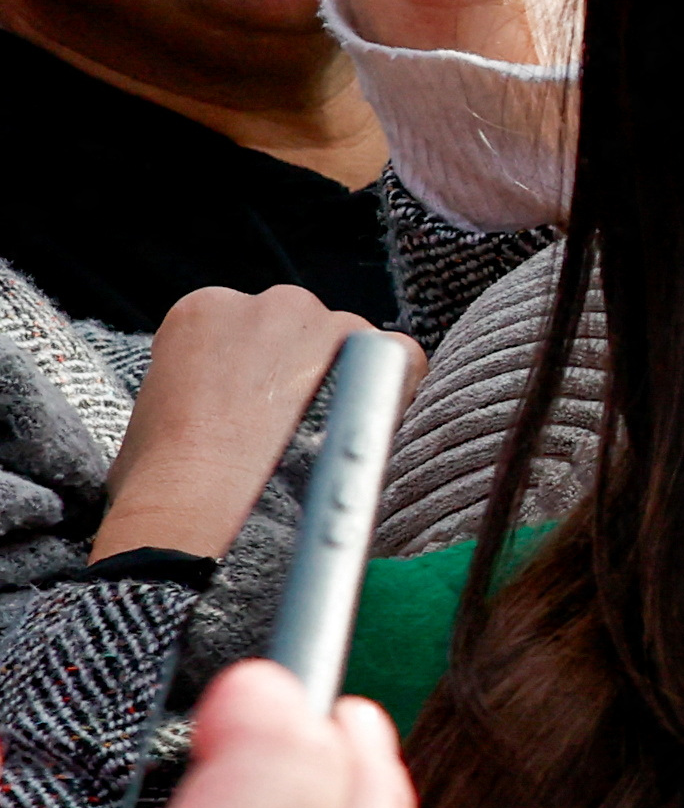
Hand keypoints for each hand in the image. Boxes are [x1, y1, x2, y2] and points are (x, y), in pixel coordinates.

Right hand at [94, 284, 379, 562]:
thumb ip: (195, 390)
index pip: (250, 331)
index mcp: (205, 310)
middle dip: (307, 375)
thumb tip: (216, 415)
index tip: (257, 413)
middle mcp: (269, 303)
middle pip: (306, 331)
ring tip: (328, 443)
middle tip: (299, 432)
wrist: (198, 503)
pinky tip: (370, 430)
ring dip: (350, 385)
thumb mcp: (156, 415)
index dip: (258, 377)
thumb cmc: (164, 479)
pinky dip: (397, 389)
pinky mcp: (371, 352)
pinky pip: (403, 358)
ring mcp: (325, 323)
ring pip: (355, 345)